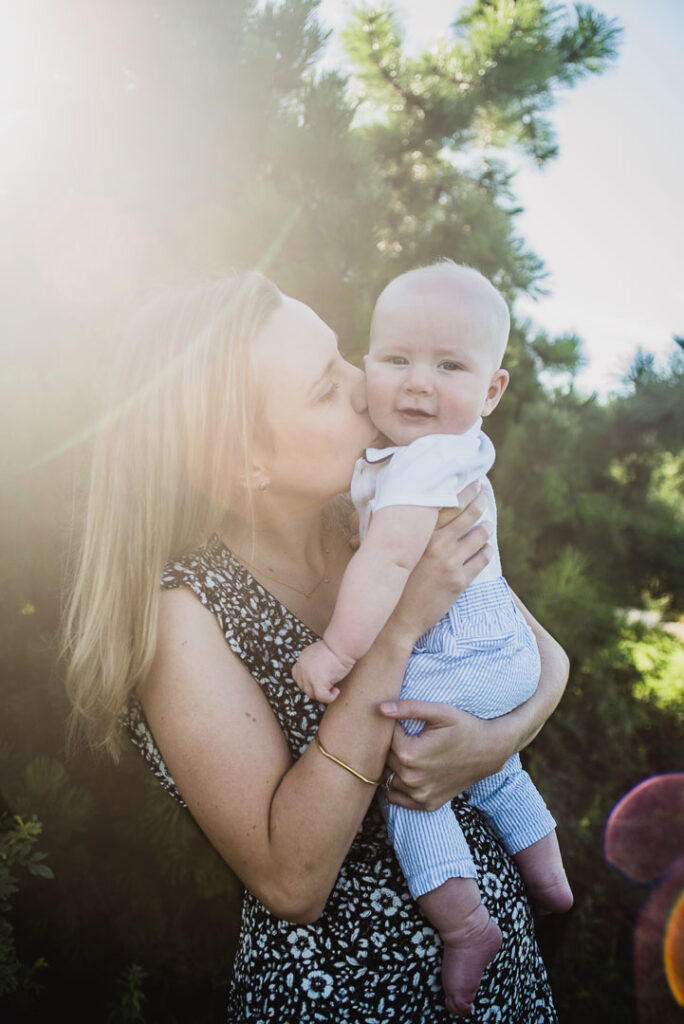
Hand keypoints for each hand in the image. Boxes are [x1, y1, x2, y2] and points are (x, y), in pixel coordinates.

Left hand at [292, 640, 354, 703]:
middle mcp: (302, 668)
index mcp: (302, 660)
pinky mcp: (318, 682)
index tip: (317, 681)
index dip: (307, 681)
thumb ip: (313, 662)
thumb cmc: (335, 647)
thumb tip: (318, 674)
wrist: (341, 645)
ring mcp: (308, 676)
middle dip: (316, 688)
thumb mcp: (318, 652)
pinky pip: (322, 697)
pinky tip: (336, 691)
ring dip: (323, 694)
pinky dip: (330, 698)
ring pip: (312, 694)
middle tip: (328, 685)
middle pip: (304, 687)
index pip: (297, 676)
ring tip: (333, 689)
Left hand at [378, 700, 512, 811]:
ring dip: (392, 766)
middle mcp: (412, 778)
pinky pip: (397, 798)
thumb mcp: (439, 712)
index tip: (402, 722)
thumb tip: (380, 709)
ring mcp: (419, 794)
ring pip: (387, 778)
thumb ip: (409, 708)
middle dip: (389, 746)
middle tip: (405, 735)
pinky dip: (397, 786)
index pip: (384, 738)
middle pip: (383, 759)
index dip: (391, 727)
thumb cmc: (465, 727)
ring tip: (407, 751)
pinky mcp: (427, 804)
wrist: (490, 751)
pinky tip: (407, 771)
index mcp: (410, 754)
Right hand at [389, 482, 491, 647]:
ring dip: (486, 527)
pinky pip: (483, 559)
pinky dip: (487, 551)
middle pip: (469, 514)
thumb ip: (400, 528)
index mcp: (420, 534)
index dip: (465, 490)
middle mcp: (437, 544)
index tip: (473, 482)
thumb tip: (399, 505)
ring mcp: (450, 562)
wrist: (395, 619)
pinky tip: (485, 549)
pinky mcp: (460, 581)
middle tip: (483, 495)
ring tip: (486, 524)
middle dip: (480, 501)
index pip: (448, 502)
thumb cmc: (391, 581)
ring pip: (480, 535)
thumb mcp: (391, 550)